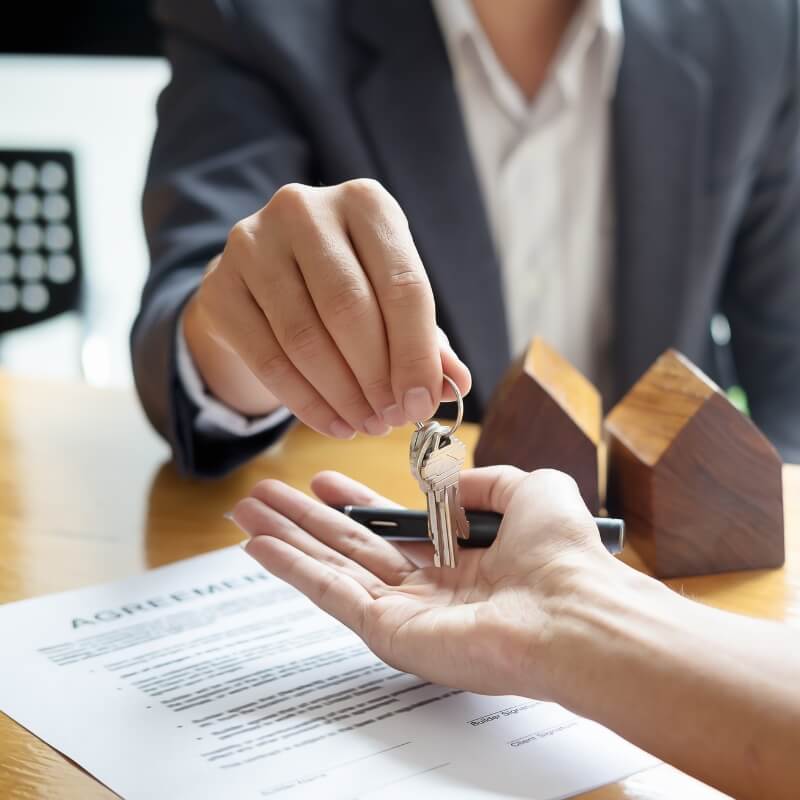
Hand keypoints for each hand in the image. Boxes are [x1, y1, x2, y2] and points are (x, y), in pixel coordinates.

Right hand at [183, 179, 470, 436]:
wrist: (265, 277)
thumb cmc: (345, 286)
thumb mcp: (392, 300)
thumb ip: (427, 338)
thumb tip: (457, 384)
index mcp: (365, 202)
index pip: (402, 284)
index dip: (416, 354)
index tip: (422, 403)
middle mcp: (305, 209)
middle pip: (349, 310)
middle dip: (377, 377)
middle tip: (392, 419)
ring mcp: (253, 243)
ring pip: (305, 338)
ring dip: (343, 395)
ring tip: (366, 424)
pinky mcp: (221, 285)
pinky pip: (268, 358)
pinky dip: (306, 402)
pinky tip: (333, 423)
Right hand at [234, 466, 611, 699]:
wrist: (573, 609)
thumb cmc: (562, 553)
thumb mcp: (530, 489)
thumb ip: (485, 480)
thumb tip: (451, 480)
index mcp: (460, 559)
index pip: (393, 528)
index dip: (355, 502)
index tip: (323, 480)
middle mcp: (428, 589)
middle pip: (351, 546)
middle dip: (305, 519)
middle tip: (263, 495)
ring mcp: (405, 613)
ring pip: (332, 568)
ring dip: (286, 539)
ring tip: (246, 512)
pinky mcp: (388, 633)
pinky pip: (331, 594)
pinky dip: (291, 569)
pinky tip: (259, 545)